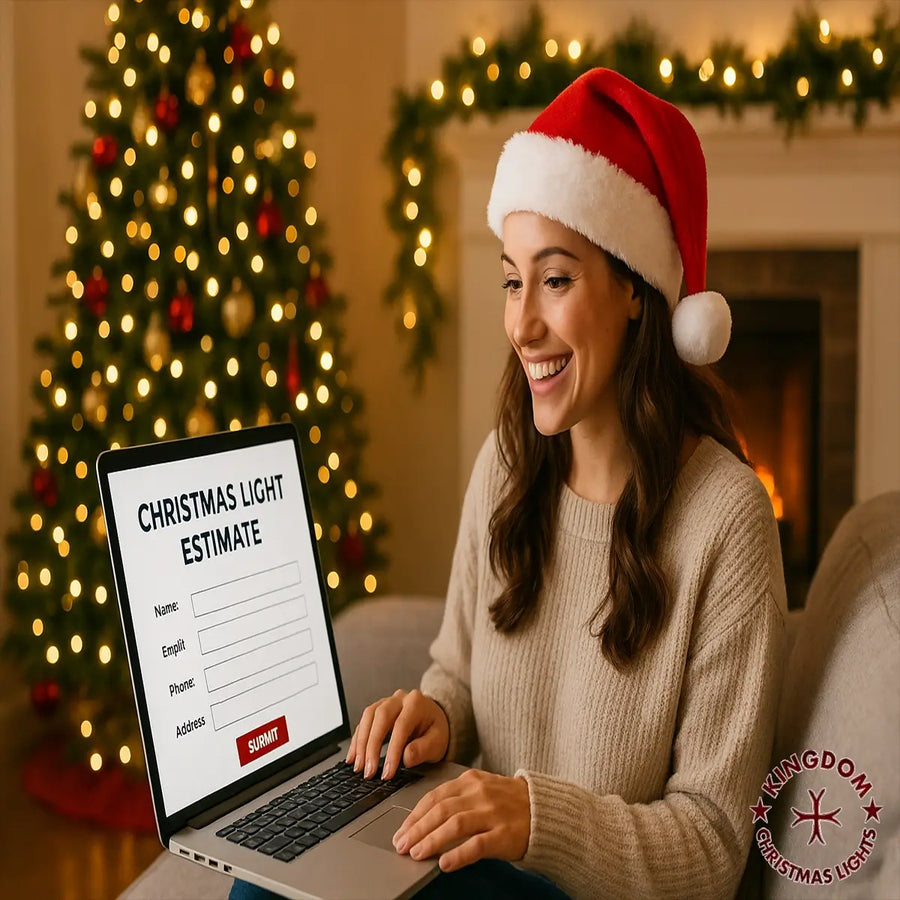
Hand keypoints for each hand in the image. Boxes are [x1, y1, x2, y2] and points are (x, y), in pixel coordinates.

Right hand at [346, 689, 449, 779]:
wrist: (434, 720)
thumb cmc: (436, 731)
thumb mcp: (437, 742)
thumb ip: (424, 749)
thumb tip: (406, 758)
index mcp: (416, 703)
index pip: (401, 726)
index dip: (392, 751)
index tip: (387, 772)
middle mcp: (399, 698)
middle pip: (380, 717)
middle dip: (371, 746)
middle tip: (369, 771)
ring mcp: (386, 702)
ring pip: (368, 717)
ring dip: (361, 743)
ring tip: (359, 766)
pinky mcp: (377, 710)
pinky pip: (363, 722)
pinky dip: (357, 740)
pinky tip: (353, 757)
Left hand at [392, 769, 530, 872]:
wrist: (546, 811)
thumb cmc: (509, 803)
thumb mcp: (482, 790)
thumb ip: (456, 800)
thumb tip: (423, 820)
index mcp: (471, 780)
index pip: (435, 796)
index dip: (414, 814)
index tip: (401, 830)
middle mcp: (480, 794)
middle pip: (440, 810)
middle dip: (417, 829)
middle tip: (402, 845)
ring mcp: (493, 813)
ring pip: (454, 824)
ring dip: (431, 840)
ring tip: (416, 853)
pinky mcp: (505, 834)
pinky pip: (477, 844)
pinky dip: (458, 854)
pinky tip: (444, 863)